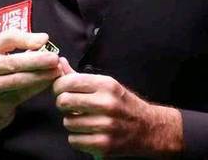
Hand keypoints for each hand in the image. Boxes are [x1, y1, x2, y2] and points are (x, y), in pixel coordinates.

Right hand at [0, 31, 61, 135]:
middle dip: (37, 60)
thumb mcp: (3, 55)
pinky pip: (21, 94)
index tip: (45, 39)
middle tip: (54, 59)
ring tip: (56, 71)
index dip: (26, 38)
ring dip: (41, 75)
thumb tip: (43, 39)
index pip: (6, 39)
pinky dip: (37, 87)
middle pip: (13, 62)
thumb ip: (21, 44)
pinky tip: (48, 82)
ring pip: (18, 80)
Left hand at [52, 58, 182, 157]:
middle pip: (64, 102)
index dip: (59, 87)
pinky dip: (77, 138)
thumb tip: (60, 63)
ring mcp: (106, 125)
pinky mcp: (104, 145)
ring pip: (67, 122)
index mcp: (107, 85)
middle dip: (63, 104)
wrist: (148, 129)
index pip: (68, 82)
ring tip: (83, 120)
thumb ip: (80, 76)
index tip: (61, 91)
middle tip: (70, 107)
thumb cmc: (124, 105)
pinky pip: (74, 140)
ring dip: (71, 122)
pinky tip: (88, 133)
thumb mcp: (108, 86)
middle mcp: (107, 104)